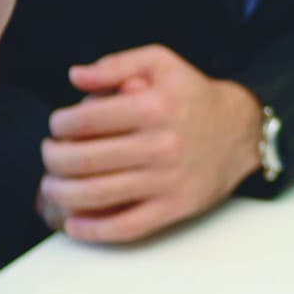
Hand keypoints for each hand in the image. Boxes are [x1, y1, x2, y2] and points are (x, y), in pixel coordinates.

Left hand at [39, 44, 263, 242]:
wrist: (242, 131)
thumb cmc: (195, 96)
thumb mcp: (162, 64)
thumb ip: (117, 64)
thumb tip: (76, 76)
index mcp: (154, 107)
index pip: (85, 120)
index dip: (60, 123)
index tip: (57, 126)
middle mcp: (161, 144)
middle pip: (83, 160)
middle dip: (53, 158)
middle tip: (51, 154)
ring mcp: (168, 180)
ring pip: (96, 195)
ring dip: (61, 193)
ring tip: (53, 186)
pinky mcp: (175, 207)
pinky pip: (126, 226)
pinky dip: (93, 229)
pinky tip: (74, 223)